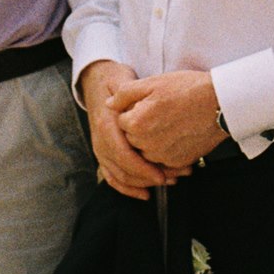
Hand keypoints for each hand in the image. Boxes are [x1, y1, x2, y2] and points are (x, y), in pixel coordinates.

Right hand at [78, 60, 177, 199]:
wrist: (97, 82)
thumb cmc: (115, 80)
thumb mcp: (122, 80)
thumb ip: (127, 93)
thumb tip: (130, 104)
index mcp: (106, 125)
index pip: (123, 154)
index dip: (142, 168)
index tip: (162, 174)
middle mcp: (100, 141)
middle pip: (123, 169)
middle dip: (149, 178)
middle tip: (175, 178)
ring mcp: (100, 150)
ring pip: (120, 176)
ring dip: (143, 184)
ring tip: (169, 181)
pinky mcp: (103, 155)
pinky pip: (112, 178)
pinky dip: (128, 189)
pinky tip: (145, 194)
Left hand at [111, 68, 227, 170]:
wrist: (220, 104)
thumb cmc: (188, 89)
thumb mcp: (153, 83)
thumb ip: (125, 93)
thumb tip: (109, 103)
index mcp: (137, 123)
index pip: (122, 121)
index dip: (134, 110)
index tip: (149, 103)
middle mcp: (147, 144)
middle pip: (132, 138)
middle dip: (141, 126)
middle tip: (161, 111)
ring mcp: (163, 156)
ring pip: (146, 151)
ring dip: (152, 140)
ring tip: (170, 121)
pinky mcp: (178, 162)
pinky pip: (163, 159)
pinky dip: (167, 149)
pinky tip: (178, 133)